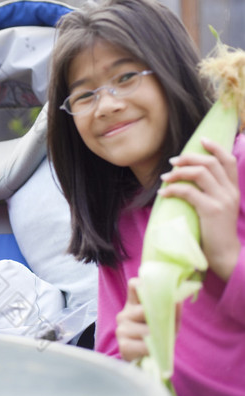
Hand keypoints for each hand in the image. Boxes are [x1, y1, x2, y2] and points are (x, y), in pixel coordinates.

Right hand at [116, 278, 181, 362]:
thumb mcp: (167, 322)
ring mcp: (121, 330)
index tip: (158, 291)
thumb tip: (178, 299)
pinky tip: (152, 351)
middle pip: (144, 309)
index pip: (134, 285)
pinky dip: (153, 349)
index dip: (144, 284)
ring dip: (158, 337)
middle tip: (167, 327)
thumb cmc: (157, 338)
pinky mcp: (123, 345)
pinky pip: (144, 345)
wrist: (148, 361)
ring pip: (146, 329)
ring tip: (160, 342)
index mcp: (133, 305)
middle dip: (160, 319)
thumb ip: (172, 311)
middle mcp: (124, 314)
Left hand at [159, 137, 240, 281]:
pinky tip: (163, 193)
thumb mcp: (217, 209)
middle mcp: (230, 192)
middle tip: (172, 161)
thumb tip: (188, 181)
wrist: (225, 255)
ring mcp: (222, 200)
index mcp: (233, 190)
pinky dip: (173, 189)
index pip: (229, 161)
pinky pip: (188, 192)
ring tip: (165, 178)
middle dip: (189, 158)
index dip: (215, 147)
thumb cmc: (216, 233)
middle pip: (211, 163)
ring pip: (201, 173)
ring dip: (179, 172)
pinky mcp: (211, 210)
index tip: (201, 140)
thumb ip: (210, 194)